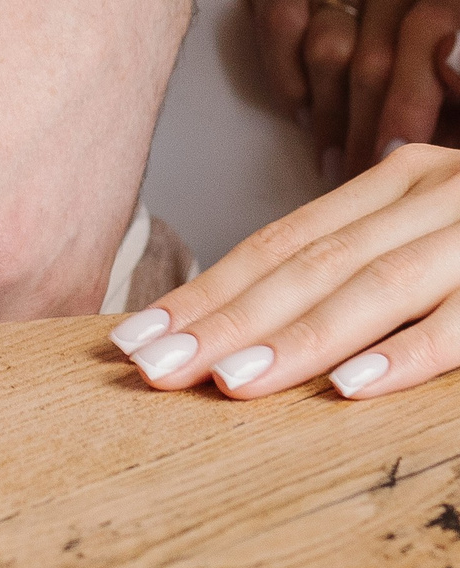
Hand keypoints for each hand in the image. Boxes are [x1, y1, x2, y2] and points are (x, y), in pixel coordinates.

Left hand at [111, 142, 459, 400]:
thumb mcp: (432, 226)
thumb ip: (361, 256)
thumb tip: (257, 314)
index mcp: (397, 182)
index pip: (280, 242)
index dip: (206, 288)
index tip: (138, 334)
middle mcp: (430, 195)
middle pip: (309, 265)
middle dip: (226, 320)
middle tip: (155, 367)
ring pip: (375, 287)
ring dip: (296, 339)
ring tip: (228, 380)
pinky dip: (404, 354)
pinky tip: (346, 386)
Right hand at [246, 0, 459, 181]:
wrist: (382, 66)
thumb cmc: (434, 94)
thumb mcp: (456, 107)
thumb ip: (457, 100)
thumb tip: (446, 92)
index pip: (436, 29)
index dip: (412, 98)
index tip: (397, 153)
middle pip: (377, 53)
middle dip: (366, 128)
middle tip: (360, 178)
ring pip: (326, 46)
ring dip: (327, 115)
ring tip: (333, 159)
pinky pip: (279, 21)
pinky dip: (286, 75)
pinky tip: (301, 109)